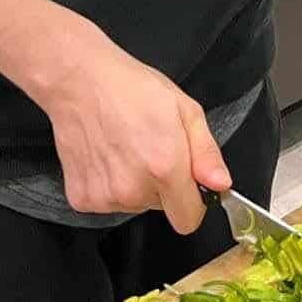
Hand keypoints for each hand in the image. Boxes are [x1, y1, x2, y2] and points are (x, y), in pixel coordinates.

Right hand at [34, 21, 230, 232]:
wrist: (80, 81)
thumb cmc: (132, 89)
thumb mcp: (185, 109)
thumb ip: (206, 153)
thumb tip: (221, 185)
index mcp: (165, 167)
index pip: (188, 219)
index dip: (194, 202)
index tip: (189, 184)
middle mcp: (133, 189)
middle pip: (162, 208)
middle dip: (164, 185)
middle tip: (152, 148)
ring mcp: (105, 197)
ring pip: (135, 204)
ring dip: (136, 184)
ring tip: (128, 147)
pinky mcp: (82, 198)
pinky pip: (108, 202)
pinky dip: (111, 184)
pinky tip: (108, 155)